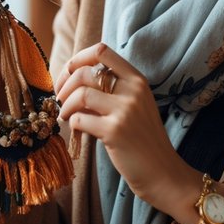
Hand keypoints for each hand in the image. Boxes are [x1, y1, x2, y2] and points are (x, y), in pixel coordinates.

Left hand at [56, 43, 195, 212]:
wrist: (162, 172)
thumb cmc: (142, 139)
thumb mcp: (133, 106)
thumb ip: (110, 90)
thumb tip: (72, 80)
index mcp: (137, 79)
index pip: (102, 51)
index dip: (78, 58)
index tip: (68, 73)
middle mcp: (133, 90)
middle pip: (85, 71)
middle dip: (64, 84)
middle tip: (60, 98)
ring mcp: (125, 110)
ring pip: (79, 93)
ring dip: (65, 105)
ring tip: (65, 115)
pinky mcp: (114, 132)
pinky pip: (79, 118)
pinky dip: (72, 123)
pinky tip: (76, 129)